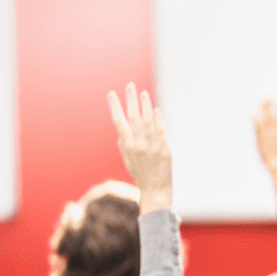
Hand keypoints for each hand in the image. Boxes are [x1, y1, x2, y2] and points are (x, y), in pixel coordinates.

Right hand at [108, 83, 171, 213]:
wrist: (156, 190)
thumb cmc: (140, 175)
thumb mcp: (128, 160)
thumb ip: (124, 145)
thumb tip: (121, 133)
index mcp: (127, 146)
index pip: (119, 122)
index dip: (115, 107)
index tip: (111, 93)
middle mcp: (139, 145)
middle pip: (134, 118)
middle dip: (131, 100)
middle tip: (129, 85)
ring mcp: (153, 147)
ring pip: (148, 122)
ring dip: (145, 106)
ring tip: (143, 93)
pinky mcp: (165, 150)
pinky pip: (161, 131)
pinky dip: (158, 120)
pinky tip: (155, 110)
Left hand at [255, 99, 276, 173]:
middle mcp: (276, 132)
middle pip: (272, 115)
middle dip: (270, 105)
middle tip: (268, 96)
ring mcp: (268, 135)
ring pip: (265, 119)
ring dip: (263, 109)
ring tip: (261, 102)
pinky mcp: (261, 140)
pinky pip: (258, 128)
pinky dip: (256, 120)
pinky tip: (253, 113)